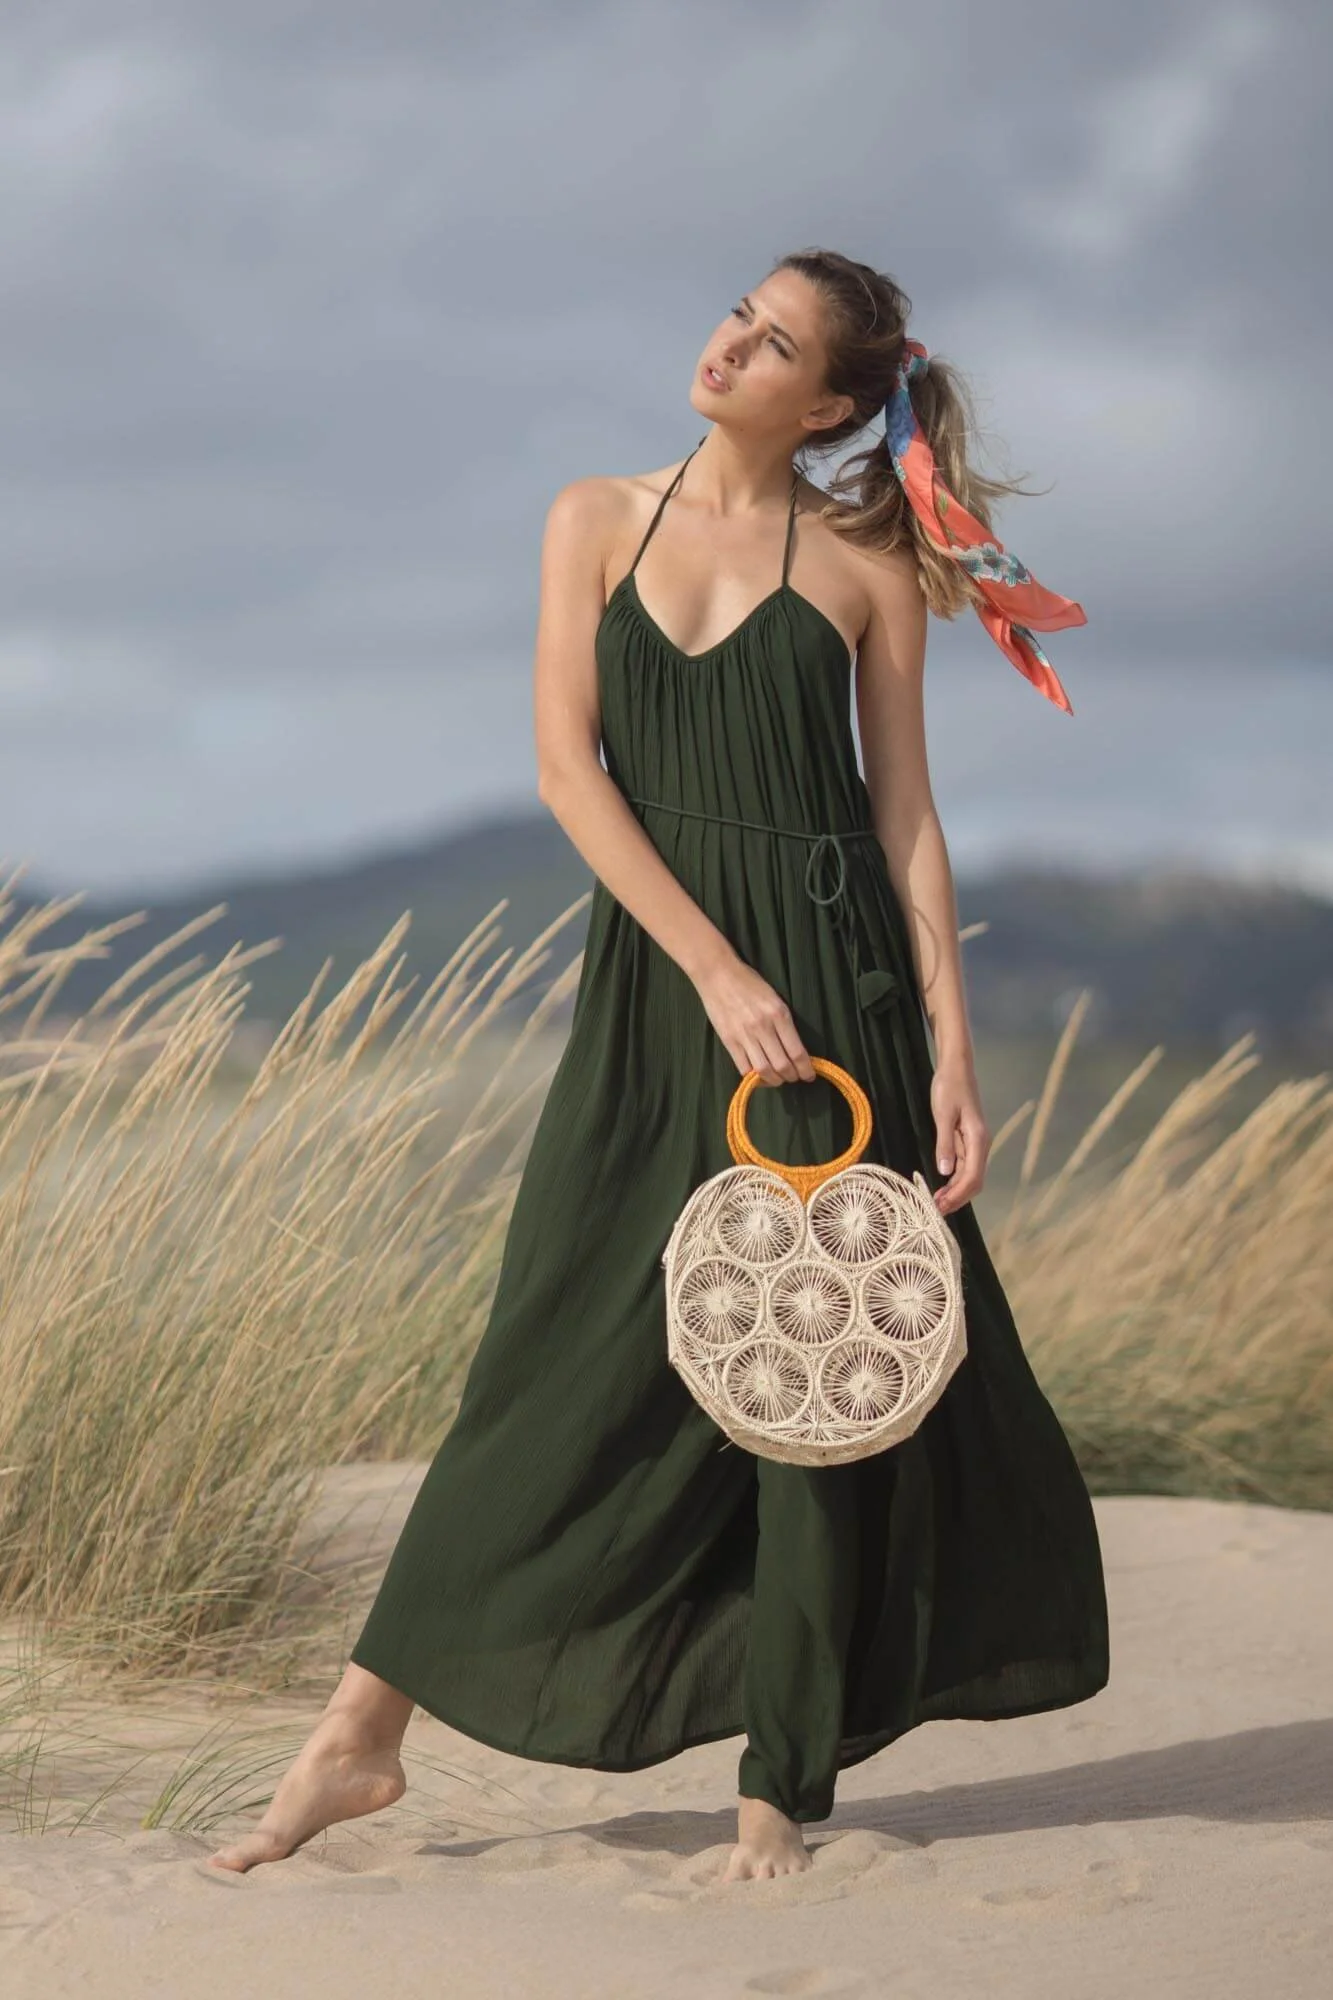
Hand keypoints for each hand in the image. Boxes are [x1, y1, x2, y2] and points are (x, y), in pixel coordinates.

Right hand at [694, 954, 816, 1085]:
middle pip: (782, 1065)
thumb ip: (784, 1022)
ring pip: (763, 1071)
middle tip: (794, 1077)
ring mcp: (744, 1036)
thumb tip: (793, 1048)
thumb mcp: (775, 998)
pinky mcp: (729, 1041)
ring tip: (778, 1079)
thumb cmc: (749, 983)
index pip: (797, 1052)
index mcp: (779, 1015)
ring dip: (774, 1080)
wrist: (718, 974)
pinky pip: (744, 1068)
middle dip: (791, 1077)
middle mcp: (763, 1027)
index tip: (809, 1075)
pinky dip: (754, 1077)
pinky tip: (759, 1075)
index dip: (806, 1069)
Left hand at [929, 1059, 989, 1214]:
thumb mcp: (943, 1114)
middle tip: (936, 1210)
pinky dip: (954, 1179)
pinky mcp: (968, 1140)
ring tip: (936, 1202)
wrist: (956, 1068)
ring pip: (970, 1176)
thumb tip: (945, 1171)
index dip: (958, 1195)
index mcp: (978, 1139)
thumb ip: (945, 1143)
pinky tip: (941, 1186)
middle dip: (958, 1198)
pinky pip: (964, 1166)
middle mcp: (981, 1144)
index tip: (941, 1206)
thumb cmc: (949, 1087)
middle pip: (974, 1181)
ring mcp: (975, 1143)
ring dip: (955, 1192)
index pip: (972, 1177)